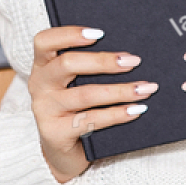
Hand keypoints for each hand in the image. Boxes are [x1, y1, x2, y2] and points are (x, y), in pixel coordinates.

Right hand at [28, 26, 157, 183]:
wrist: (65, 151)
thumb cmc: (76, 107)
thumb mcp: (74, 83)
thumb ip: (89, 67)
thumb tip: (127, 53)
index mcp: (42, 65)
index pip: (45, 41)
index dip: (70, 34)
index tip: (100, 33)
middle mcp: (40, 84)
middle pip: (68, 64)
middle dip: (104, 61)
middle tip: (133, 61)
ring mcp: (45, 109)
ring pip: (85, 94)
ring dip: (120, 90)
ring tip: (145, 88)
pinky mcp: (56, 133)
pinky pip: (91, 120)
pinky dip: (117, 114)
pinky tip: (136, 110)